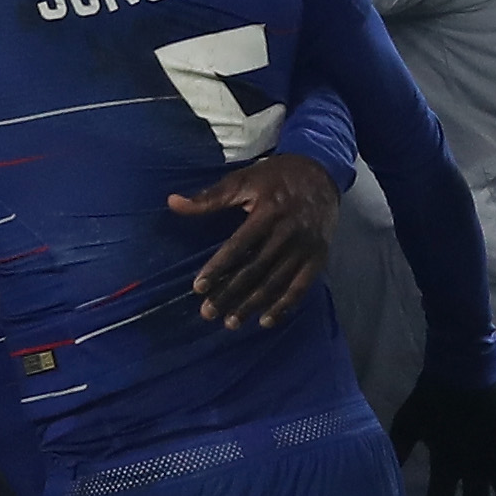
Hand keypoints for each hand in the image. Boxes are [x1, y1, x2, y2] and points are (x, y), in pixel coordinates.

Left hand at [170, 153, 337, 328]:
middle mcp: (289, 232)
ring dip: (252, 305)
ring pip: (276, 282)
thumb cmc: (276, 177)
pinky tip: (266, 321)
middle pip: (255, 269)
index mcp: (268, 212)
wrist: (323, 173)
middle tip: (208, 312)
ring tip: (231, 322)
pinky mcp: (318, 257)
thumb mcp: (243, 179)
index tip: (198, 288)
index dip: (218, 268)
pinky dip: (284, 306)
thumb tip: (172, 202)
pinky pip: (301, 287)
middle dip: (230, 293)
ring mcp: (306, 247)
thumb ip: (209, 196)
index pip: (238, 246)